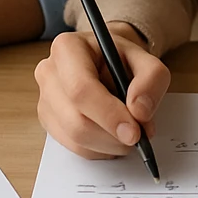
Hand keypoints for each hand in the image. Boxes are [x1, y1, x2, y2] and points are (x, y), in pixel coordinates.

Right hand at [34, 22, 169, 159]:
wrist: (109, 62)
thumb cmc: (123, 60)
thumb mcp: (147, 61)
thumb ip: (151, 79)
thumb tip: (140, 112)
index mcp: (67, 48)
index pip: (81, 89)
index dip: (108, 114)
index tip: (134, 131)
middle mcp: (49, 72)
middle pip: (76, 121)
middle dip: (113, 136)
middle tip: (139, 136)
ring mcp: (45, 99)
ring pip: (76, 139)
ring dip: (110, 144)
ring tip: (129, 132)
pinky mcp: (49, 122)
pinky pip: (75, 148)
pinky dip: (101, 149)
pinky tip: (113, 135)